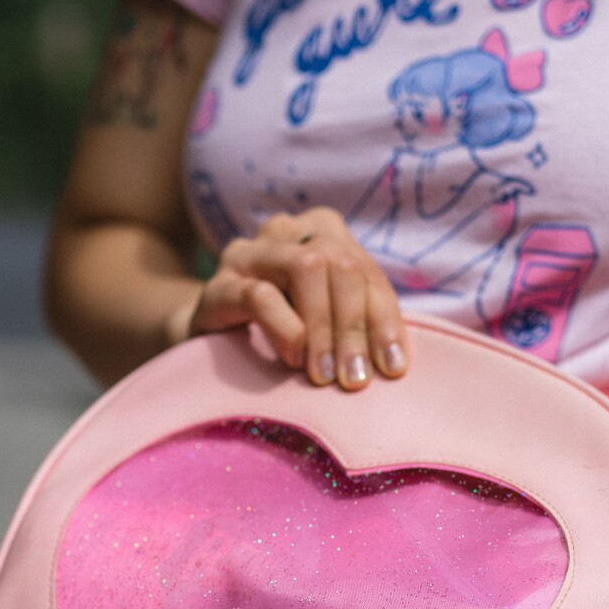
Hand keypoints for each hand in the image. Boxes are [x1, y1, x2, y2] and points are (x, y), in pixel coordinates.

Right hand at [183, 209, 408, 388]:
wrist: (213, 339)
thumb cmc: (282, 330)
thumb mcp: (327, 321)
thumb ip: (360, 322)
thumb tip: (395, 361)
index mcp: (322, 230)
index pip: (364, 270)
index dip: (384, 319)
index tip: (393, 367)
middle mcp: (286, 231)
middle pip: (338, 263)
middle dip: (353, 325)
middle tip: (355, 378)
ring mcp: (248, 253)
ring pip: (305, 269)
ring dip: (323, 327)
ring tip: (325, 375)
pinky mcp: (217, 285)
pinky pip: (259, 296)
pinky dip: (286, 330)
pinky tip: (293, 359)